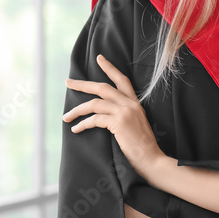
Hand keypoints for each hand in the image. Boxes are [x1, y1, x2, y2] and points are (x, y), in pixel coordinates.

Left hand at [63, 54, 165, 179]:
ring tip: (66, 117)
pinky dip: (83, 124)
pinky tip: (76, 129)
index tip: (99, 58)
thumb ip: (124, 114)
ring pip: (94, 103)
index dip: (110, 68)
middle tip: (68, 82)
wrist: (152, 159)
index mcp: (135, 103)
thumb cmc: (142, 146)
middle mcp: (130, 104)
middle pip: (102, 87)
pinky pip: (94, 119)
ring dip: (77, 110)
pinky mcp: (119, 122)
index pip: (122, 79)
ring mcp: (125, 112)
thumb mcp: (135, 124)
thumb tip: (104, 113)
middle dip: (82, 84)